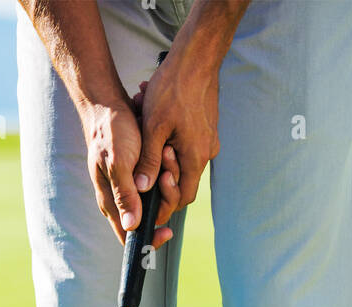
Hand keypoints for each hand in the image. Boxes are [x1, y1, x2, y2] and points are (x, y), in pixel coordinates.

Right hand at [79, 97, 174, 247]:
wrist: (107, 104)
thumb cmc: (111, 131)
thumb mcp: (119, 162)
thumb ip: (125, 194)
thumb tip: (132, 227)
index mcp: (110, 201)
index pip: (129, 236)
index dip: (150, 239)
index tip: (168, 231)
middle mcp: (119, 199)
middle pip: (147, 220)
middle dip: (164, 201)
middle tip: (168, 174)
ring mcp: (127, 188)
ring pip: (155, 202)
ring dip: (167, 184)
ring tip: (168, 157)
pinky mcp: (136, 176)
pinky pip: (156, 186)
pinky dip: (165, 175)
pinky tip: (167, 158)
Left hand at [131, 47, 220, 229]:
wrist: (197, 57)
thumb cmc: (173, 88)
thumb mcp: (153, 126)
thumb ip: (149, 161)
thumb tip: (143, 188)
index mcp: (195, 157)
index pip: (183, 197)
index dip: (166, 203)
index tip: (148, 199)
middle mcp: (206, 153)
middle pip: (182, 180)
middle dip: (161, 174)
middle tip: (145, 158)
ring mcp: (208, 140)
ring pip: (182, 159)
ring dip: (162, 150)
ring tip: (147, 128)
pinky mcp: (206, 128)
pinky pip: (186, 143)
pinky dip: (170, 138)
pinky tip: (156, 118)